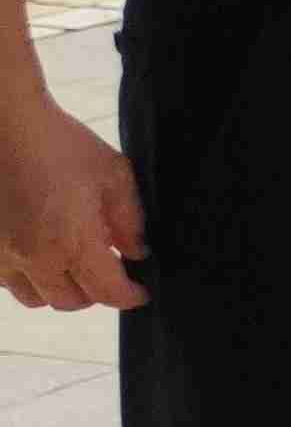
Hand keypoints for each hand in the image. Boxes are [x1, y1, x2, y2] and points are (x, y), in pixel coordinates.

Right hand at [0, 84, 143, 314]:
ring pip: (33, 296)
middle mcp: (32, 257)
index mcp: (71, 242)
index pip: (105, 291)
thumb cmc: (59, 144)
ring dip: (57, 287)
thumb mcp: (112, 175)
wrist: (5, 125)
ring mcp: (0, 254)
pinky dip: (26, 275)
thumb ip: (129, 221)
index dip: (129, 295)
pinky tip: (40, 250)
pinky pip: (5, 279)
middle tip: (109, 273)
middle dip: (94, 293)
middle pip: (68, 301)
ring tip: (72, 262)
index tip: (140, 292)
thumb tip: (135, 253)